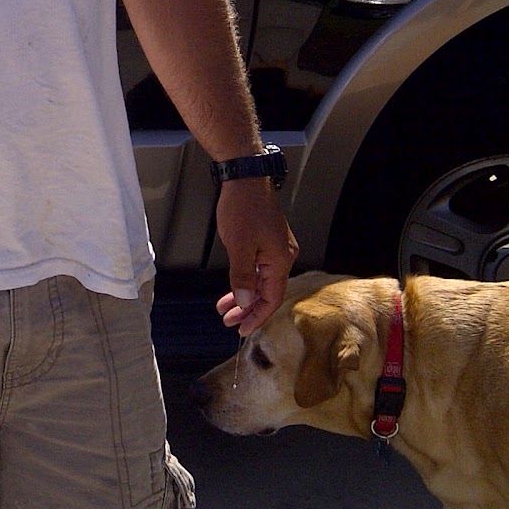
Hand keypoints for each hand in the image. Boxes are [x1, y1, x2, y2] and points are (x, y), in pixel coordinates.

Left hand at [213, 178, 297, 335]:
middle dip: (248, 309)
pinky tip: (234, 287)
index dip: (256, 316)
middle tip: (229, 322)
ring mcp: (275, 248)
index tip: (241, 329)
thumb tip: (246, 303)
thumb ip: (243, 277)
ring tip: (226, 308)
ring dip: (244, 295)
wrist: (244, 178)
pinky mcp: (267, 240)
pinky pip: (258, 268)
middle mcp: (283, 256)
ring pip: (261, 281)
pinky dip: (245, 280)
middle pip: (267, 292)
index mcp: (281, 260)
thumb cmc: (244, 207)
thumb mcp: (239, 247)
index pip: (272, 298)